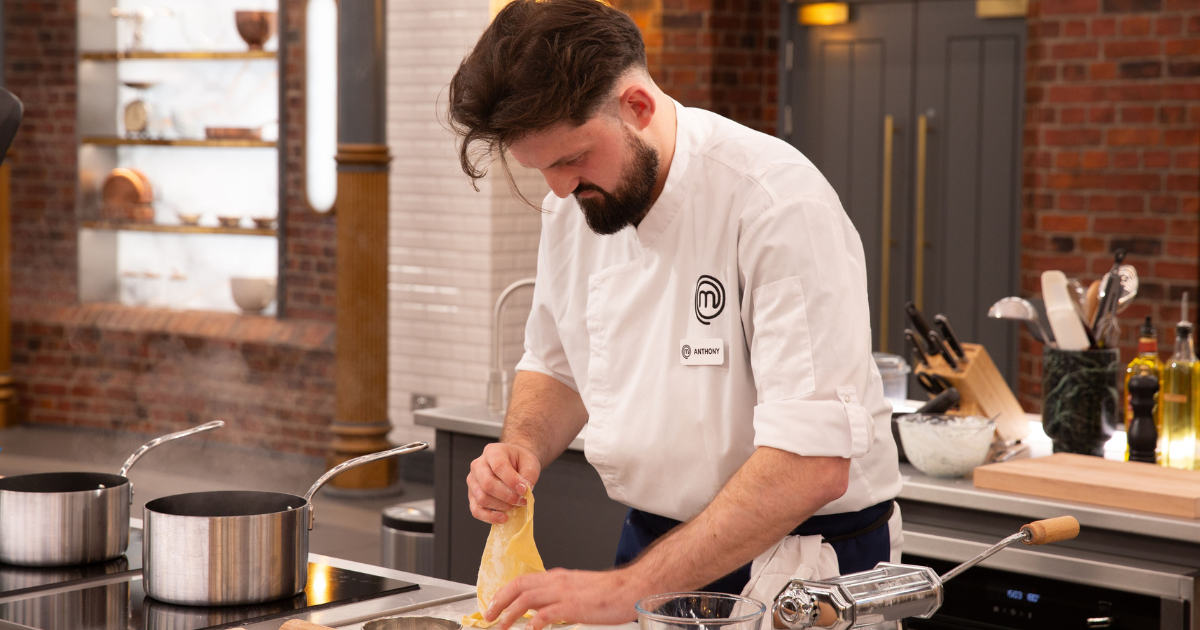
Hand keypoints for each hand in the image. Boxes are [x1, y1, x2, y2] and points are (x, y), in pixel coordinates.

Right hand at [467, 442, 541, 523]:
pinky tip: (504, 518)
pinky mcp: (472, 495)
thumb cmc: (520, 462)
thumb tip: (524, 490)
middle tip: (521, 501)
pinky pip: (476, 510)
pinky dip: (490, 517)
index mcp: (492, 452)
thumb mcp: (530, 462)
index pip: (499, 466)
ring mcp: (473, 481)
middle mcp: (478, 465)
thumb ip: (529, 475)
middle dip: (507, 496)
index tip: (524, 490)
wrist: (513, 463)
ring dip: (501, 506)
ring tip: (515, 506)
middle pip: (488, 484)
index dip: (512, 480)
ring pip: (482, 498)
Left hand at [486, 567, 646, 629]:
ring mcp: (564, 593)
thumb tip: (544, 608)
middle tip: (489, 615)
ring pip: (526, 599)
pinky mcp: (573, 607)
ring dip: (509, 613)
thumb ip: (560, 595)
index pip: (523, 580)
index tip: (495, 604)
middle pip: (519, 586)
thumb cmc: (610, 591)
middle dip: (500, 601)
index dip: (505, 592)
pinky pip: (546, 614)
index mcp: (558, 577)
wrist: (631, 587)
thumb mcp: (579, 588)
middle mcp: (558, 581)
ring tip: (501, 626)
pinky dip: (533, 623)